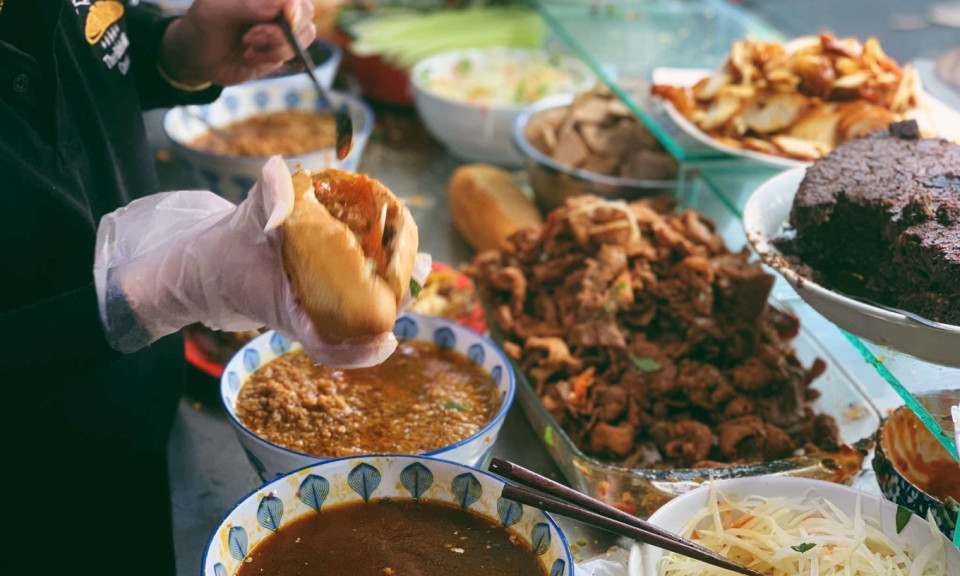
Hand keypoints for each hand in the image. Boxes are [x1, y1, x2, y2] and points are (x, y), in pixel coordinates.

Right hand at [94, 158, 416, 367]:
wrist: (210, 261)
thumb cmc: (225, 252)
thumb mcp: (240, 226)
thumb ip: (260, 202)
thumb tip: (276, 170)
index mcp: (291, 314)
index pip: (327, 345)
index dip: (359, 351)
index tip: (388, 342)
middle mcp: (315, 314)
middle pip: (363, 323)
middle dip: (395, 302)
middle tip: (422, 272)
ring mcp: (325, 303)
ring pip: (369, 303)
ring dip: (398, 285)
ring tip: (425, 261)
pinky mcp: (330, 288)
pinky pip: (364, 284)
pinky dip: (385, 266)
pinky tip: (403, 245)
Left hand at [160, 0, 316, 86]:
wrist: (199, 58)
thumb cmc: (204, 25)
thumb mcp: (215, 11)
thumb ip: (247, 5)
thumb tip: (282, 5)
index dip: (293, 4)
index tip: (287, 14)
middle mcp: (277, 4)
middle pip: (305, 10)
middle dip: (283, 28)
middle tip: (251, 36)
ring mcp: (283, 25)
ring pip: (306, 32)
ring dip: (276, 45)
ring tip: (248, 45)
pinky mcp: (284, 47)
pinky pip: (296, 51)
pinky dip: (272, 56)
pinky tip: (251, 55)